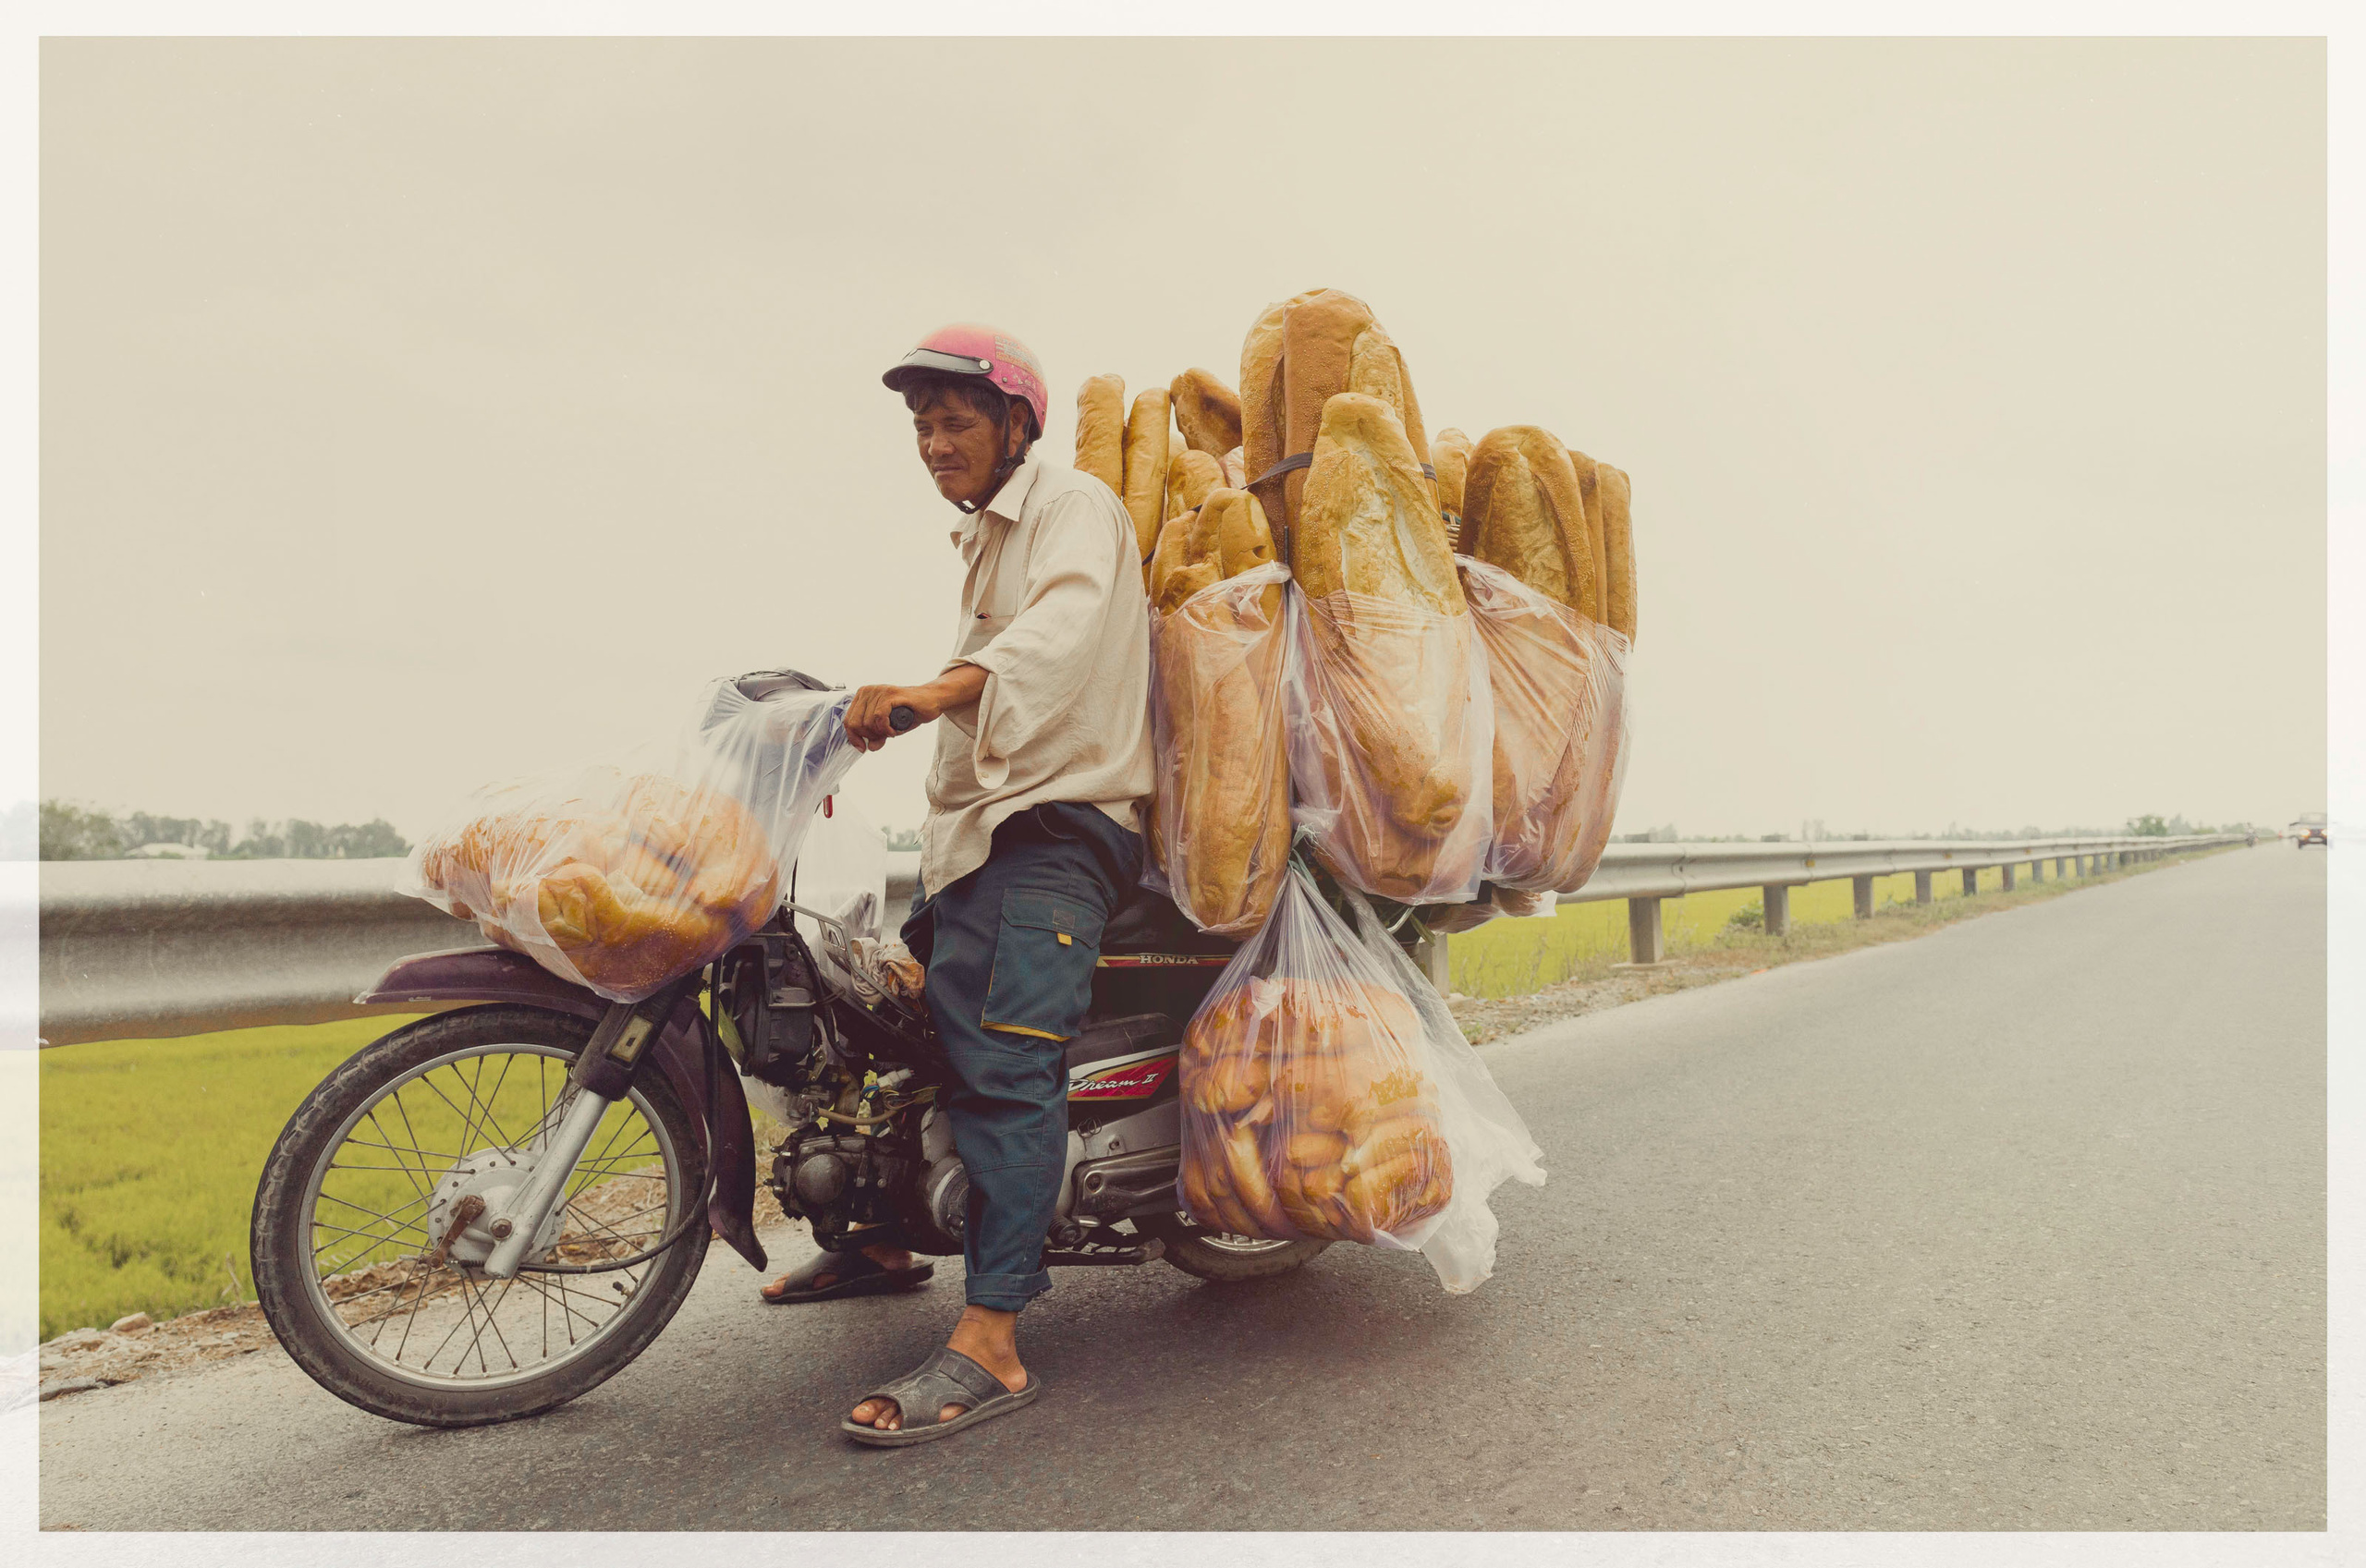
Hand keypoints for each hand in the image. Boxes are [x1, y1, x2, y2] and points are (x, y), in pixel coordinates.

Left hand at [844, 666, 986, 751]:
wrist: (931, 700)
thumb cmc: (910, 711)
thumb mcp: (889, 727)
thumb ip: (877, 736)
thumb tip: (868, 747)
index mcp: (864, 696)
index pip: (848, 719)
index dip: (853, 737)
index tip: (862, 747)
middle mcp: (869, 691)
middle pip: (855, 722)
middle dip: (869, 736)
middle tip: (884, 737)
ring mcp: (879, 691)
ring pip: (867, 721)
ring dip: (880, 732)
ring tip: (892, 731)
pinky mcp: (891, 694)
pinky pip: (879, 717)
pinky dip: (885, 728)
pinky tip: (893, 730)